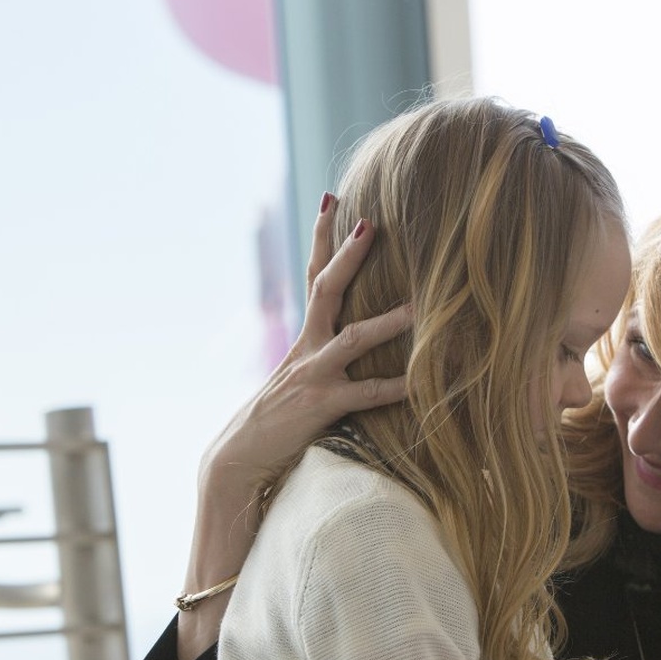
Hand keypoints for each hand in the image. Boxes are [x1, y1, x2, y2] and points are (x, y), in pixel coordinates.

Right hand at [197, 193, 409, 506]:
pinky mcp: (322, 407)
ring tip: (420, 303)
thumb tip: (346, 346)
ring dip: (389, 320)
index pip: (314, 277)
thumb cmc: (271, 425)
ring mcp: (314, 375)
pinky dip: (396, 387)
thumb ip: (321, 361)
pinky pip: (366, 394)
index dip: (323, 238)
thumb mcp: (296, 383)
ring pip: (354, 337)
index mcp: (303, 339)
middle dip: (347, 254)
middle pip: (326, 289)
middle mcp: (307, 349)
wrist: (236, 461)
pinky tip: (423, 382)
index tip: (334, 198)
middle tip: (369, 220)